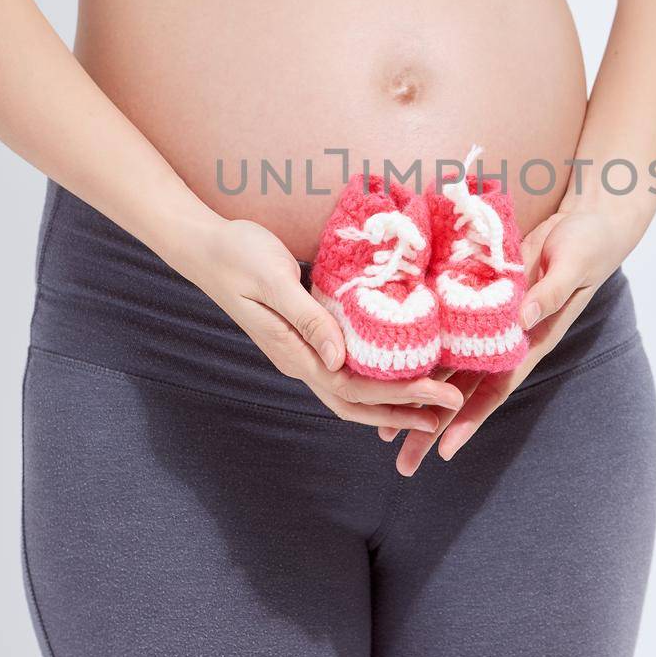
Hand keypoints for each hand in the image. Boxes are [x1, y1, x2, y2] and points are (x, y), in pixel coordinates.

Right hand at [182, 218, 464, 429]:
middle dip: (404, 409)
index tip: (443, 395)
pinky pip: (344, 368)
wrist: (204, 247)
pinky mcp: (304, 336)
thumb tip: (339, 359)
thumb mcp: (273, 280)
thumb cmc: (237, 255)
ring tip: (431, 402)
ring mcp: (300, 351)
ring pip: (350, 390)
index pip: (354, 388)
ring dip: (390, 401)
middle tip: (451, 407)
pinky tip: (398, 368)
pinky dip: (374, 377)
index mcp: (293, 353)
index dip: (400, 396)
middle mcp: (298, 360)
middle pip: (356, 401)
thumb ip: (307, 318)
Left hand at [377, 204, 644, 473]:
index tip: (444, 451)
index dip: (468, 420)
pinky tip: (392, 364)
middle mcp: (507, 342)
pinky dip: (423, 350)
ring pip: (448, 368)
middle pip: (462, 392)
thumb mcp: (572, 266)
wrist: (590, 222)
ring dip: (418, 397)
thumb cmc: (588, 245)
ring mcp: (491, 324)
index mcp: (531, 341)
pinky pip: (446, 329)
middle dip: (432, 428)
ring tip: (385, 430)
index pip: (495, 390)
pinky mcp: (480, 298)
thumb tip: (521, 320)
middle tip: (403, 462)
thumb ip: (548, 294)